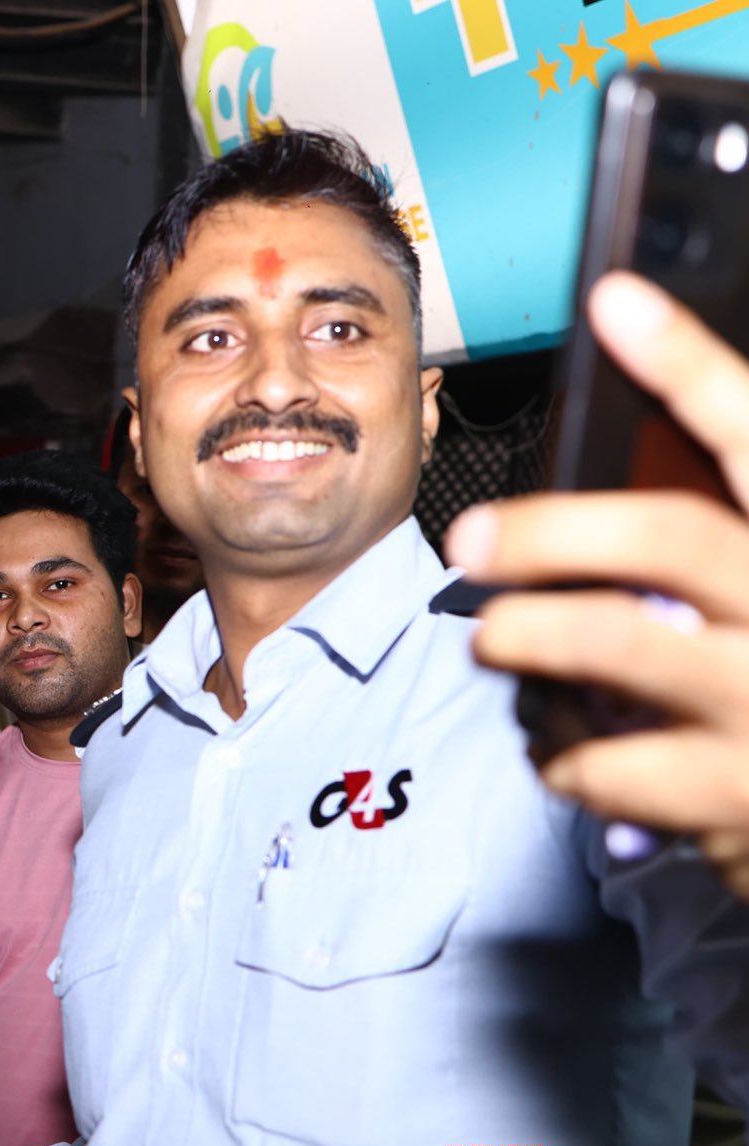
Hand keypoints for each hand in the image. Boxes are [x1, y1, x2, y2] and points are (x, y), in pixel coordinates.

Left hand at [448, 271, 748, 894]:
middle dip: (554, 529)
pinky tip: (564, 748)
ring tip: (496, 638)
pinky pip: (612, 765)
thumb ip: (703, 529)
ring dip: (534, 635)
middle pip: (673, 538)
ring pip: (625, 646)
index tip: (615, 298)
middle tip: (472, 538)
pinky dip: (565, 753)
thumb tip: (614, 422)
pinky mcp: (734, 798)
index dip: (690, 363)